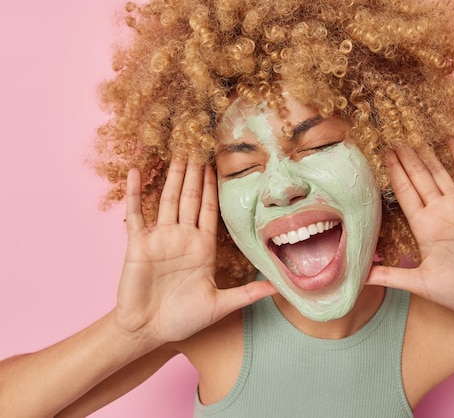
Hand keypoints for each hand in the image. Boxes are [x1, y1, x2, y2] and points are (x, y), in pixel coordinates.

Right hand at [115, 161, 274, 343]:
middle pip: (190, 197)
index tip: (218, 163)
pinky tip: (134, 172)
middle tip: (199, 143)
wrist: (148, 332)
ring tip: (177, 150)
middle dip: (195, 172)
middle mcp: (182, 237)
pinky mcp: (137, 244)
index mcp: (202, 247)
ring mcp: (159, 238)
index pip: (210, 209)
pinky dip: (134, 194)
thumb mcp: (220, 305)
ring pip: (167, 198)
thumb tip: (278, 288)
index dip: (214, 186)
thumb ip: (247, 293)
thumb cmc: (182, 320)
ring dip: (172, 175)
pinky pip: (136, 214)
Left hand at [368, 139, 453, 314]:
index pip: (404, 193)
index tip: (381, 154)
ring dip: (430, 154)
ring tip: (417, 133)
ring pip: (442, 174)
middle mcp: (441, 213)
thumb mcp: (422, 285)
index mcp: (424, 228)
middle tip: (393, 134)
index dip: (393, 174)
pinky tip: (453, 143)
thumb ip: (391, 277)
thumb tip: (358, 277)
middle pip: (419, 178)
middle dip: (406, 158)